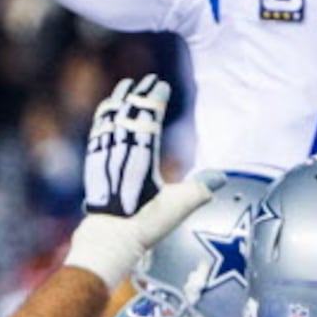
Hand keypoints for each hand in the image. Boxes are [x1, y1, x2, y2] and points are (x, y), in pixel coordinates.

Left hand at [68, 75, 218, 287]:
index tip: (162, 86)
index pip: (147, 120)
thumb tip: (222, 176)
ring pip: (110, 119)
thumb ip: (200, 189)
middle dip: (138, 94)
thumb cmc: (145, 223)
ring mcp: (103, 156)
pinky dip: (103, 116)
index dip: (154, 101)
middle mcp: (119, 152)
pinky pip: (98, 131)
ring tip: (126, 86)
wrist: (110, 237)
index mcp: (140, 159)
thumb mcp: (178, 207)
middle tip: (148, 79)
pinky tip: (107, 110)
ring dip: (119, 100)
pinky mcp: (94, 163)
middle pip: (128, 114)